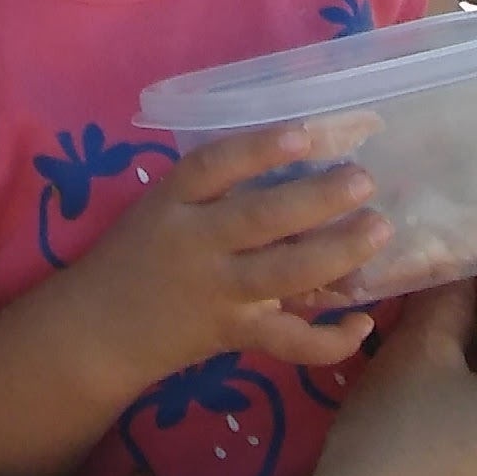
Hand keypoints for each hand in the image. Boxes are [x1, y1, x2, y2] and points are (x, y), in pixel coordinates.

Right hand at [91, 121, 389, 370]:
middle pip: (258, 218)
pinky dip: (330, 339)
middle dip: (316, 199)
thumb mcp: (160, 211)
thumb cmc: (135, 258)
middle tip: (363, 180)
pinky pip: (288, 342)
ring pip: (282, 275)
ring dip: (336, 253)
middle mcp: (195, 245)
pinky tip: (364, 323)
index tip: (304, 133)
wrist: (98, 330)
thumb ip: (214, 194)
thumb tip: (302, 168)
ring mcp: (217, 292)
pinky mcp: (234, 334)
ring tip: (378, 230)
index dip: (258, 149)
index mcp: (171, 204)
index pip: (212, 167)